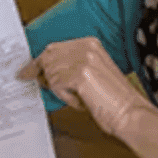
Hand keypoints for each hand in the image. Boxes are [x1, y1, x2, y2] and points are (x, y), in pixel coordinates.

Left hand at [17, 37, 146, 136]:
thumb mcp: (92, 75)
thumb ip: (71, 67)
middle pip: (47, 57)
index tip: (26, 70)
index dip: (38, 62)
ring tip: (78, 97)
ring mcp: (83, 60)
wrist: (131, 114)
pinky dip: (65, 97)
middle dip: (39, 72)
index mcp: (90, 43)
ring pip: (50, 73)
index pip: (53, 49)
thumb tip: (45, 73)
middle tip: (32, 82)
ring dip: (59, 90)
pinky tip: (81, 101)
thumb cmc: (113, 100)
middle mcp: (86, 47)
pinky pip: (57, 85)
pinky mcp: (80, 75)